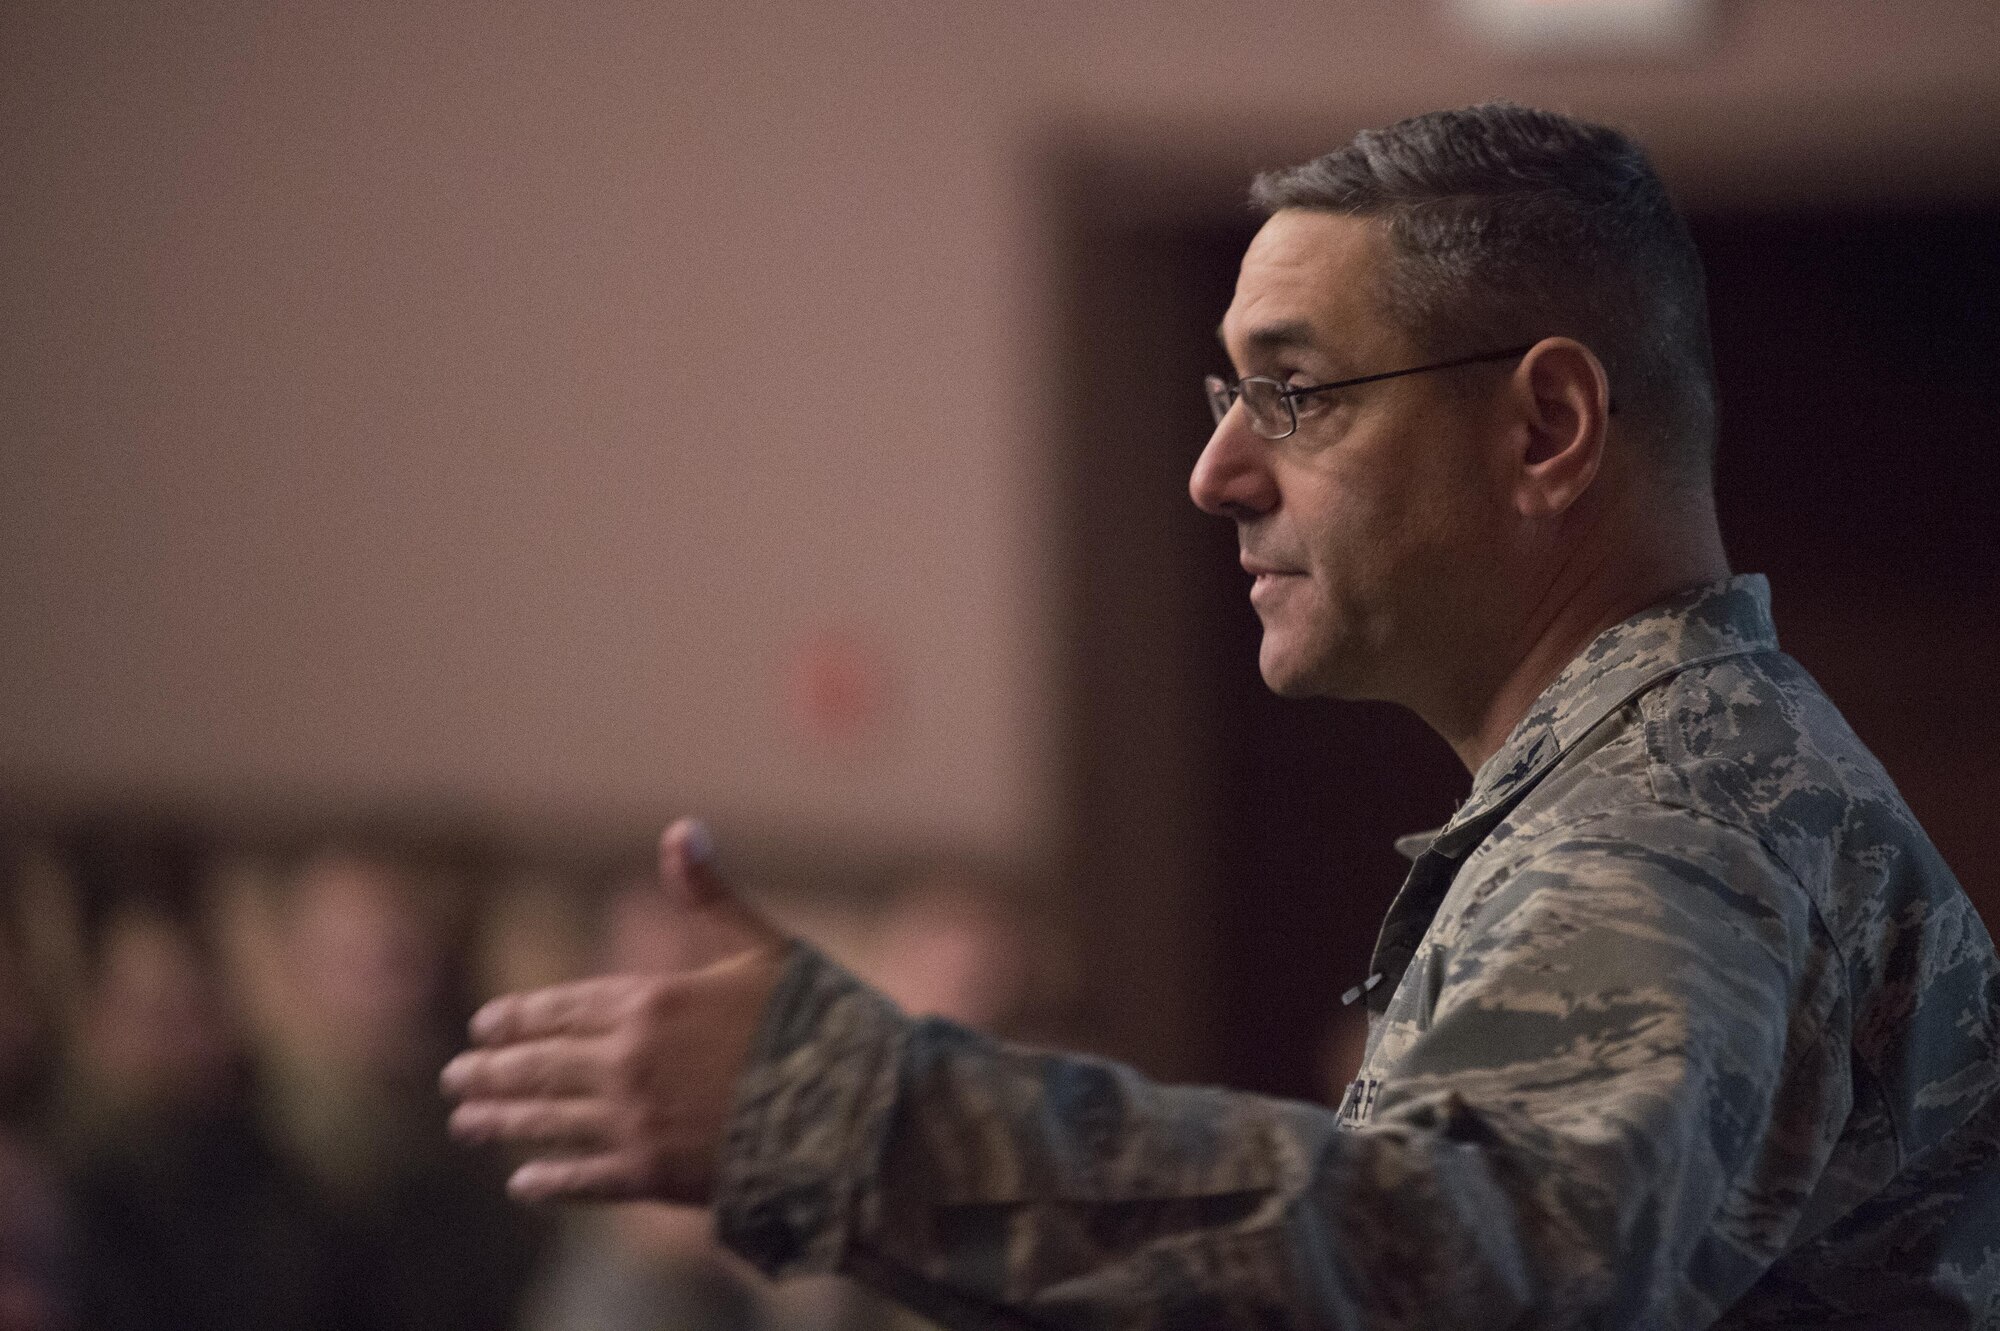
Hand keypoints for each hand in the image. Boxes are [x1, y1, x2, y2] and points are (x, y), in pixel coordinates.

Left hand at [441, 817, 789, 1203]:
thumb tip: (679, 828)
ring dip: (504, 1121)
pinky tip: (523, 1184)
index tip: (485, 1024)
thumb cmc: (818, 1023)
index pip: (566, 1008)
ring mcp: (637, 1122)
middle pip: (542, 1067)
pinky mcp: (655, 1176)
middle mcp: (629, 1063)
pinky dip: (552, 1181)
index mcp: (652, 1001)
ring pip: (550, 1121)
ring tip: (466, 1122)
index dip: (522, 1017)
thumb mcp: (767, 946)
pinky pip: (587, 1178)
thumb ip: (711, 896)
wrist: (851, 1114)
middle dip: (493, 1070)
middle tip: (453, 1077)